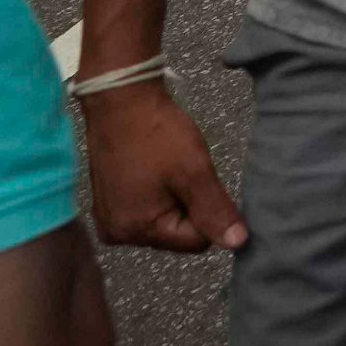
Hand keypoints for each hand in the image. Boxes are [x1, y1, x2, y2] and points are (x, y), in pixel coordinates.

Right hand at [81, 79, 247, 252]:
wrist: (120, 101)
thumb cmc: (157, 134)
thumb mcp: (194, 172)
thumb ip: (216, 211)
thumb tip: (238, 244)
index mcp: (136, 230)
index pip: (195, 242)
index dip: (210, 215)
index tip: (205, 184)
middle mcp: (117, 234)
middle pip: (177, 235)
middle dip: (190, 208)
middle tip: (185, 174)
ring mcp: (108, 219)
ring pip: (164, 222)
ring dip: (175, 200)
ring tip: (169, 170)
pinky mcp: (107, 204)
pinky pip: (146, 210)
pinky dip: (159, 195)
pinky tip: (155, 172)